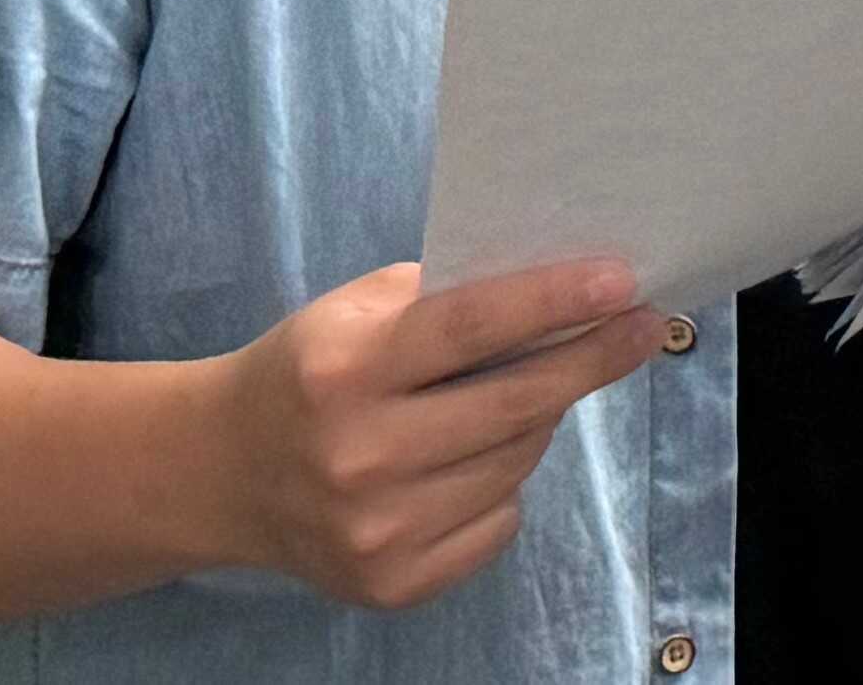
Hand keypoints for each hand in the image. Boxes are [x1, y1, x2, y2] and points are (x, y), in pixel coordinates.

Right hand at [200, 257, 677, 607]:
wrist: (217, 474)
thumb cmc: (306, 372)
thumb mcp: (355, 312)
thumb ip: (445, 298)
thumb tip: (564, 285)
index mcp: (344, 371)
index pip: (471, 327)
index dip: (555, 301)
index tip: (624, 279)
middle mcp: (357, 455)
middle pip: (514, 404)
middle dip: (592, 358)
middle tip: (645, 326)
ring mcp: (374, 530)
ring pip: (517, 462)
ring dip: (538, 421)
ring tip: (519, 396)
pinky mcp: (389, 584)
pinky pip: (499, 520)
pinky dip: (504, 485)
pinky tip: (471, 461)